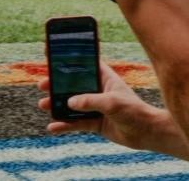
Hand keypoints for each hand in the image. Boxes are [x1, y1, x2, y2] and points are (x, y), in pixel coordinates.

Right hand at [38, 62, 177, 153]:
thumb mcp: (112, 103)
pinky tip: (52, 128)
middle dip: (57, 84)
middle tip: (42, 84)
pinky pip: (76, 123)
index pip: (85, 63)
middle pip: (73, 85)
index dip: (69, 58)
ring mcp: (95, 107)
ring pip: (71, 104)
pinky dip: (64, 125)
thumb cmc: (134, 111)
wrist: (146, 133)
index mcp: (104, 78)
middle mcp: (98, 90)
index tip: (52, 54)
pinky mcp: (95, 123)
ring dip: (57, 105)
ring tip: (43, 105)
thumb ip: (91, 101)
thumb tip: (70, 102)